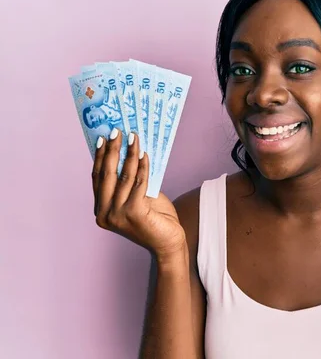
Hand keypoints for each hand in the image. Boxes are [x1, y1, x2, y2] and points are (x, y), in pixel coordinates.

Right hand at [92, 129, 185, 257]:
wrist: (168, 243)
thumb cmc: (155, 219)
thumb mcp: (137, 198)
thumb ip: (129, 182)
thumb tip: (130, 152)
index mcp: (101, 211)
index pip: (97, 178)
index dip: (100, 157)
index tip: (103, 138)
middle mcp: (104, 214)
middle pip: (106, 175)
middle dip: (112, 150)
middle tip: (117, 131)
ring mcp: (117, 215)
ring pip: (123, 177)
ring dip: (129, 154)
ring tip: (134, 137)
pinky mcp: (134, 213)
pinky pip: (139, 183)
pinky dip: (142, 167)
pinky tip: (144, 154)